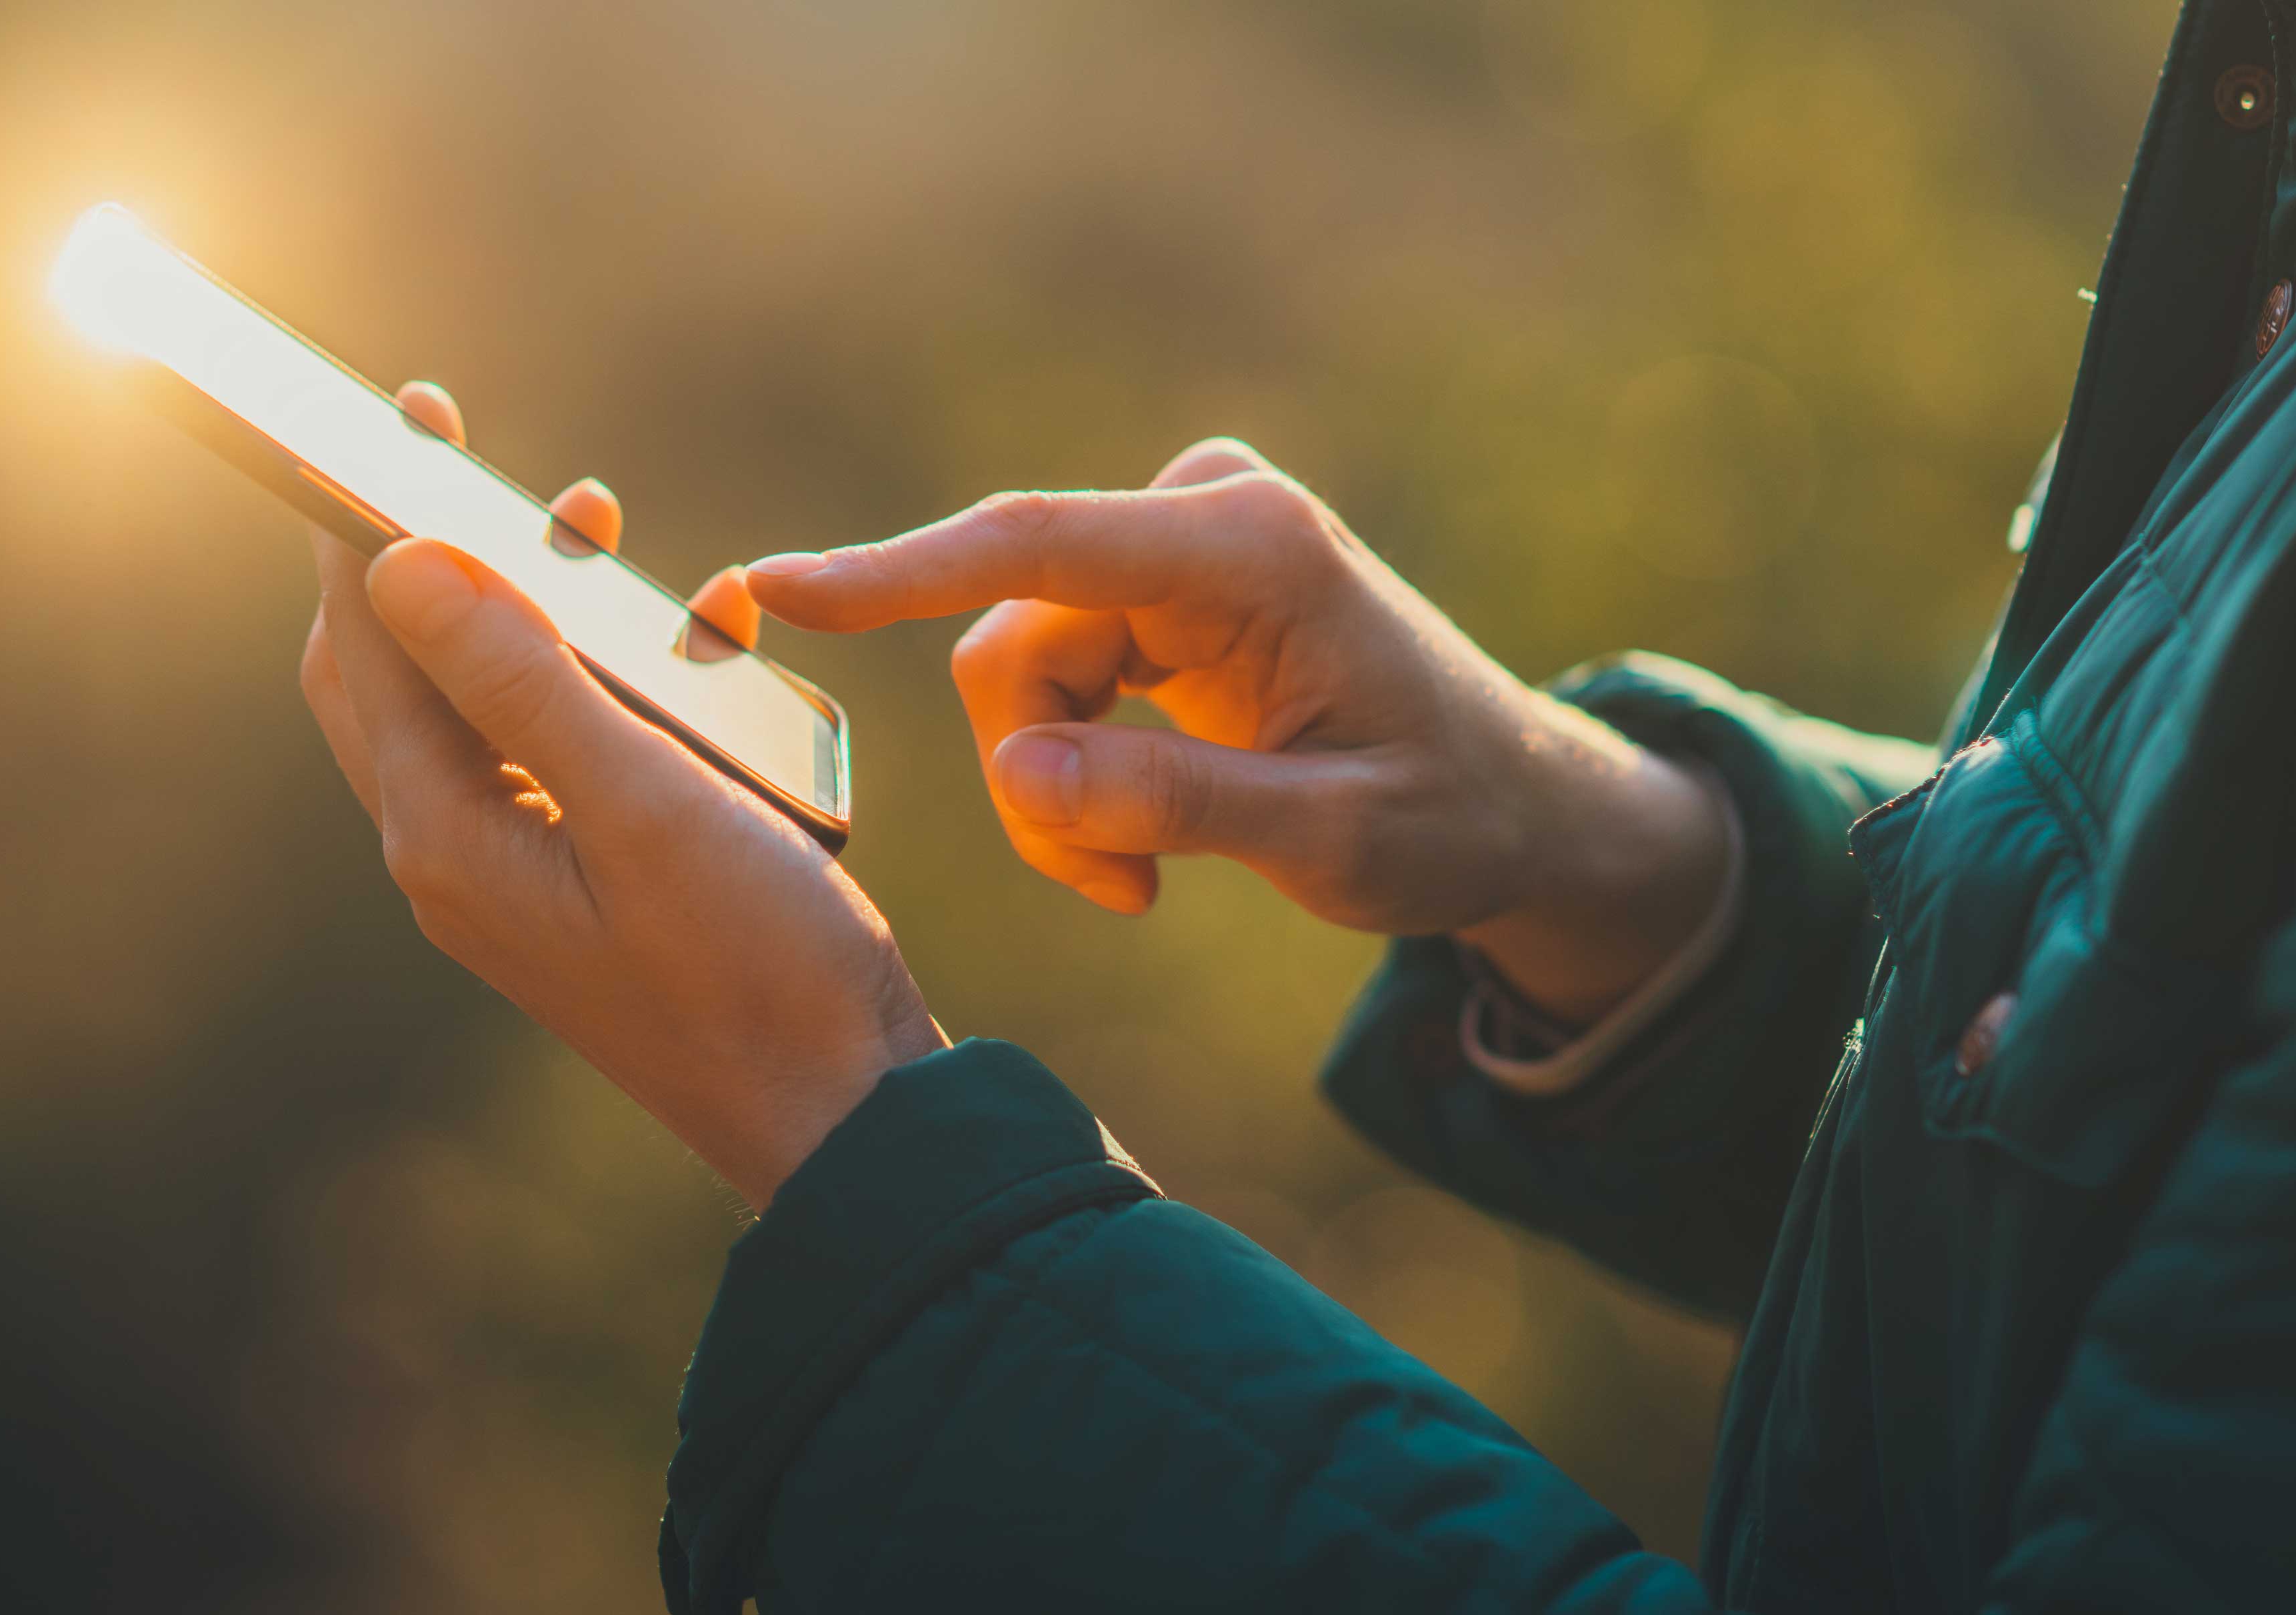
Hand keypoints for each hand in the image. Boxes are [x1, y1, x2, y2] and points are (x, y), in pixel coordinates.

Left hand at [299, 382, 940, 1208]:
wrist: (845, 1112)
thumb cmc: (758, 965)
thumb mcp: (645, 802)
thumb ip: (521, 678)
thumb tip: (400, 560)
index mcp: (449, 833)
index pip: (370, 639)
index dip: (370, 517)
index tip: (405, 414)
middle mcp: (461, 856)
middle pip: (401, 670)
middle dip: (443, 558)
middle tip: (495, 469)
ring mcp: (522, 878)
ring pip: (489, 705)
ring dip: (539, 611)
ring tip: (607, 535)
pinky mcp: (587, 889)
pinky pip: (568, 754)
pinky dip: (612, 683)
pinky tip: (702, 647)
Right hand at [745, 440, 1731, 1022]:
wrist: (1517, 804)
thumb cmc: (1451, 821)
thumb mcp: (1337, 844)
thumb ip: (1180, 806)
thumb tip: (1019, 771)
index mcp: (1256, 550)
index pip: (1039, 545)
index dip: (901, 569)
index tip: (778, 584)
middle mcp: (1207, 519)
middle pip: (1015, 635)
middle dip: (1030, 775)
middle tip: (1111, 888)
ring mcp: (1180, 546)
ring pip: (1018, 667)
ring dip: (1052, 789)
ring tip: (1141, 878)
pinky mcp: (1162, 586)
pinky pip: (1051, 675)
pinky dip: (1075, 771)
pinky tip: (1146, 843)